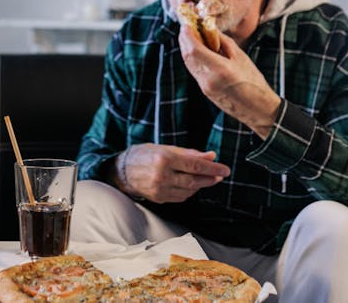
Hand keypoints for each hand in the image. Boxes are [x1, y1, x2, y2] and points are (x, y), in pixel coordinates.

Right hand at [114, 143, 230, 202]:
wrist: (123, 171)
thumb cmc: (145, 155)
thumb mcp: (165, 148)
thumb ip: (188, 153)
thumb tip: (211, 156)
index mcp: (164, 159)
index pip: (195, 166)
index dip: (213, 168)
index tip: (225, 169)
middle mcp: (162, 176)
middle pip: (194, 180)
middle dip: (211, 178)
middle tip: (220, 175)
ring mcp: (160, 189)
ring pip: (189, 190)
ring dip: (201, 185)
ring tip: (207, 178)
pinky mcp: (159, 199)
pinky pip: (181, 197)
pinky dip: (189, 191)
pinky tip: (192, 185)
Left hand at [178, 24, 280, 138]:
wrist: (257, 109)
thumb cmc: (254, 81)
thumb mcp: (241, 57)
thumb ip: (223, 42)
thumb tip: (210, 29)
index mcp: (221, 69)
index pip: (194, 49)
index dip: (187, 35)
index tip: (186, 23)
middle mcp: (209, 79)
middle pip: (187, 56)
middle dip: (184, 39)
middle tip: (186, 26)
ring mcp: (205, 87)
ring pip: (188, 64)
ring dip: (186, 48)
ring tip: (190, 35)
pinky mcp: (204, 91)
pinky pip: (193, 71)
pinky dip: (192, 58)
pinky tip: (196, 50)